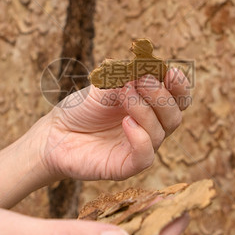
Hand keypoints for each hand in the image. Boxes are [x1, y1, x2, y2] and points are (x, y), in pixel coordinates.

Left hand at [32, 68, 191, 182]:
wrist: (55, 132)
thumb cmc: (82, 108)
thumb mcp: (103, 84)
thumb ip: (125, 76)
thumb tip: (146, 67)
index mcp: (151, 106)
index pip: (178, 98)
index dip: (179, 85)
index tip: (168, 72)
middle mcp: (151, 128)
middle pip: (174, 115)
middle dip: (161, 95)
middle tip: (141, 80)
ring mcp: (140, 148)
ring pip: (160, 133)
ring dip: (145, 110)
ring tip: (124, 93)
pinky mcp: (125, 166)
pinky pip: (145, 157)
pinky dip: (140, 138)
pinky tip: (126, 122)